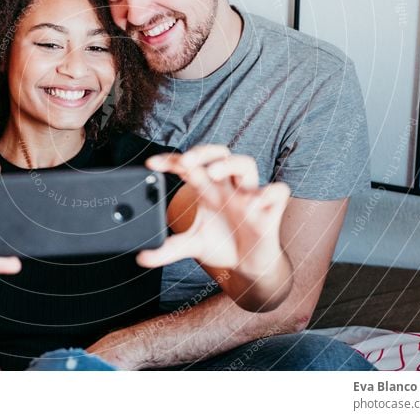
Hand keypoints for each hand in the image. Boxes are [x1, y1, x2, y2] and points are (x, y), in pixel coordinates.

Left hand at [138, 145, 289, 274]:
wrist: (249, 267)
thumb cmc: (222, 245)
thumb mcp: (192, 246)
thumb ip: (167, 249)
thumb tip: (141, 257)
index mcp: (207, 189)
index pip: (189, 165)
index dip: (171, 160)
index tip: (151, 164)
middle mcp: (227, 187)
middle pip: (218, 153)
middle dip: (202, 152)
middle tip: (186, 163)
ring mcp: (249, 195)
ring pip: (246, 163)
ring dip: (229, 164)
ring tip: (214, 173)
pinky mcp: (270, 209)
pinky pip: (278, 191)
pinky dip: (268, 192)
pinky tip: (254, 202)